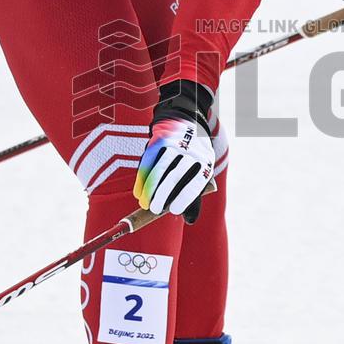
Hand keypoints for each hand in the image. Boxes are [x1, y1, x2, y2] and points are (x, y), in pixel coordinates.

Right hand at [133, 81, 214, 222]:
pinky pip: (148, 161)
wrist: (186, 122)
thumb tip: (190, 220)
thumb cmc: (194, 155)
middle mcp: (191, 151)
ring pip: (159, 169)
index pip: (195, 182)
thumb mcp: (202, 169)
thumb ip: (196, 194)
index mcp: (205, 160)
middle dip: (162, 195)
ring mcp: (174, 143)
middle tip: (153, 209)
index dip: (184, 198)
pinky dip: (141, 178)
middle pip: (175, 176)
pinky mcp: (159, 139)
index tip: (173, 210)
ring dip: (149, 189)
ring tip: (145, 203)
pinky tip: (139, 192)